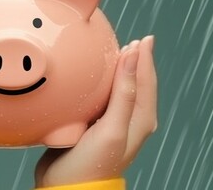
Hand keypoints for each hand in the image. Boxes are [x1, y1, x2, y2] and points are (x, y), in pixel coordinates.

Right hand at [35, 36, 157, 186]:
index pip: (147, 80)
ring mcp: (109, 122)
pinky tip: (86, 79)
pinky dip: (96, 84)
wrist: (65, 188)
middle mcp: (128, 120)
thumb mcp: (112, 128)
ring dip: (113, 71)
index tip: (142, 39)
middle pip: (134, 82)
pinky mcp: (90, 125)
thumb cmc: (91, 166)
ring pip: (115, 89)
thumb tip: (132, 57)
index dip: (144, 58)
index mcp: (140, 120)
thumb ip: (124, 93)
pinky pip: (97, 98)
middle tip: (127, 40)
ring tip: (109, 53)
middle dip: (132, 61)